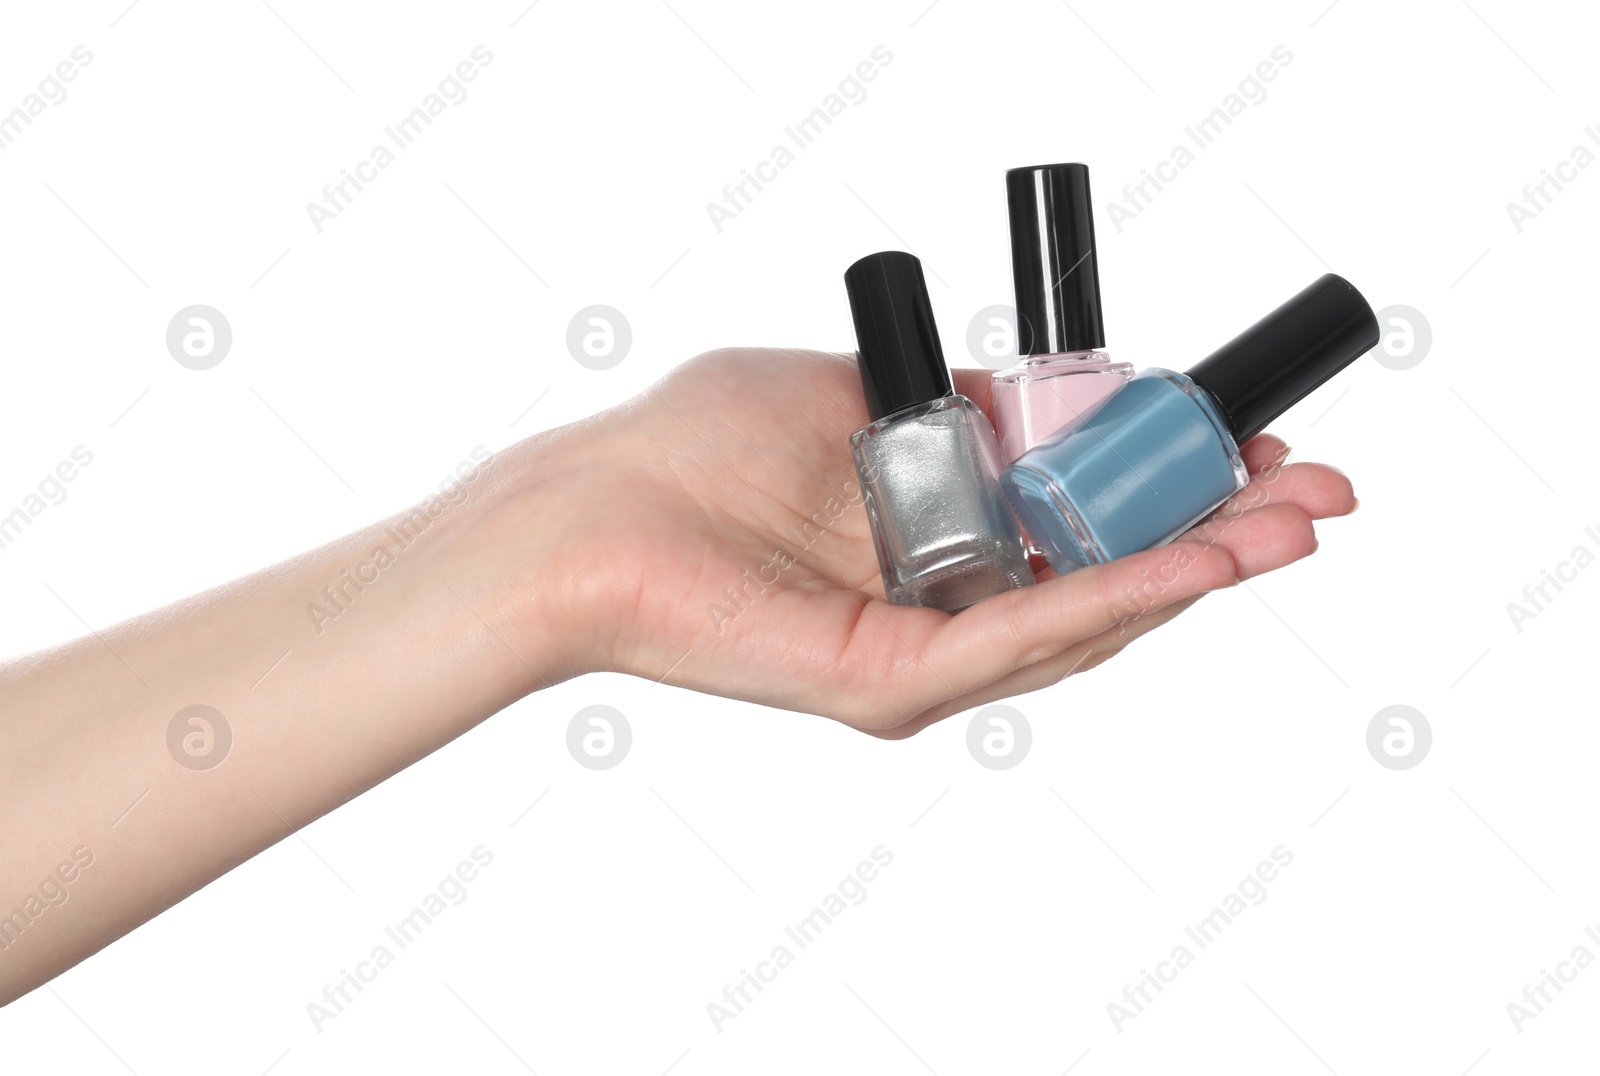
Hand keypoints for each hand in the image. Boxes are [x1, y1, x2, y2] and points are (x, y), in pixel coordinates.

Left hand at [483, 348, 1355, 735]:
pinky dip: (1119, 595)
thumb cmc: (694, 448)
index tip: (1247, 450)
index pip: (1081, 533)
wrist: (592, 505)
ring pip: (1087, 619)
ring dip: (1197, 569)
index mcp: (938, 549)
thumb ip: (954, 410)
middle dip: (1221, 540)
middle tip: (1316, 498)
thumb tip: (1038, 397)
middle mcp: (941, 613)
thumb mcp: (855, 398)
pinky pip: (1024, 638)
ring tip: (1287, 525)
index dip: (1172, 495)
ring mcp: (921, 660)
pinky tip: (1198, 559)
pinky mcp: (891, 681)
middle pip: (1107, 584)